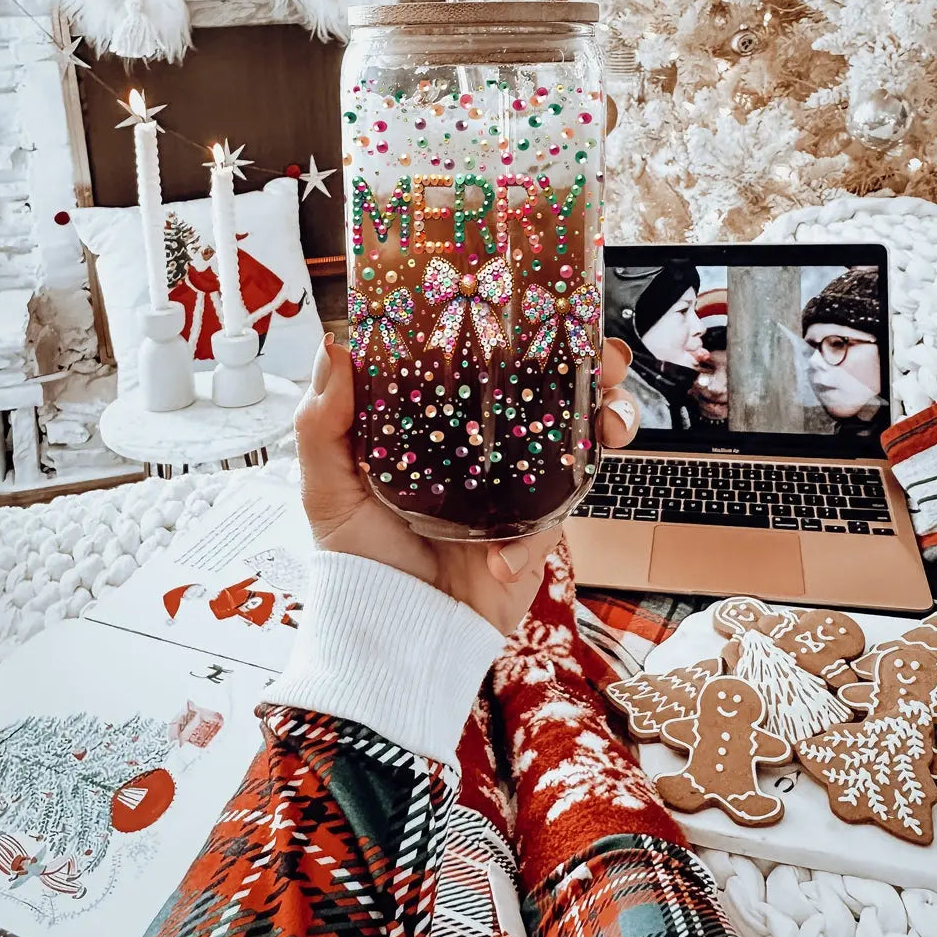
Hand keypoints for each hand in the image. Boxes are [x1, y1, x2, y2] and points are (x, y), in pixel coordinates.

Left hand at [295, 334, 639, 634]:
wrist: (396, 638)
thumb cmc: (360, 559)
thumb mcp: (328, 488)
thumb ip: (323, 424)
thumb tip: (333, 349)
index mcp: (445, 419)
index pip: (489, 357)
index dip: (519, 325)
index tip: (539, 298)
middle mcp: (490, 441)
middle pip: (557, 384)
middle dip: (594, 361)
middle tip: (603, 354)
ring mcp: (521, 481)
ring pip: (585, 433)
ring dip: (613, 417)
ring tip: (609, 424)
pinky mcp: (539, 528)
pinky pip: (562, 514)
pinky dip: (536, 536)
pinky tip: (503, 559)